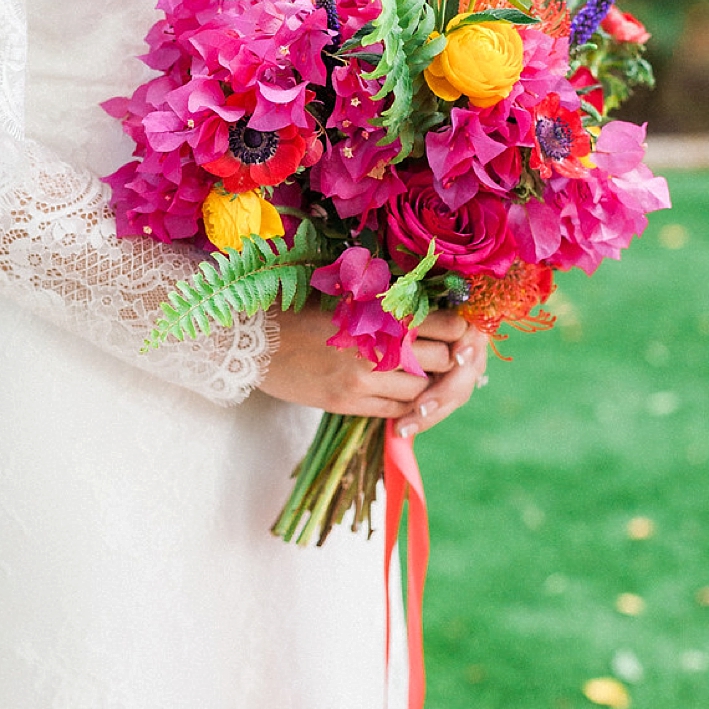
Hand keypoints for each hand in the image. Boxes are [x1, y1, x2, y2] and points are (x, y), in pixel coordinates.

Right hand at [258, 305, 487, 430]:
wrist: (252, 341)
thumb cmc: (298, 308)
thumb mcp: (346, 298)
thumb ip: (386, 305)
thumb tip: (430, 310)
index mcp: (377, 315)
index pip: (443, 326)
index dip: (456, 328)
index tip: (455, 326)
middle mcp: (375, 350)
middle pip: (440, 361)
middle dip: (445, 356)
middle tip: (441, 349)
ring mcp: (362, 382)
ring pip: (420, 390)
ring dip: (425, 381)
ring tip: (417, 369)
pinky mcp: (348, 405)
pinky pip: (395, 410)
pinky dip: (403, 402)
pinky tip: (396, 389)